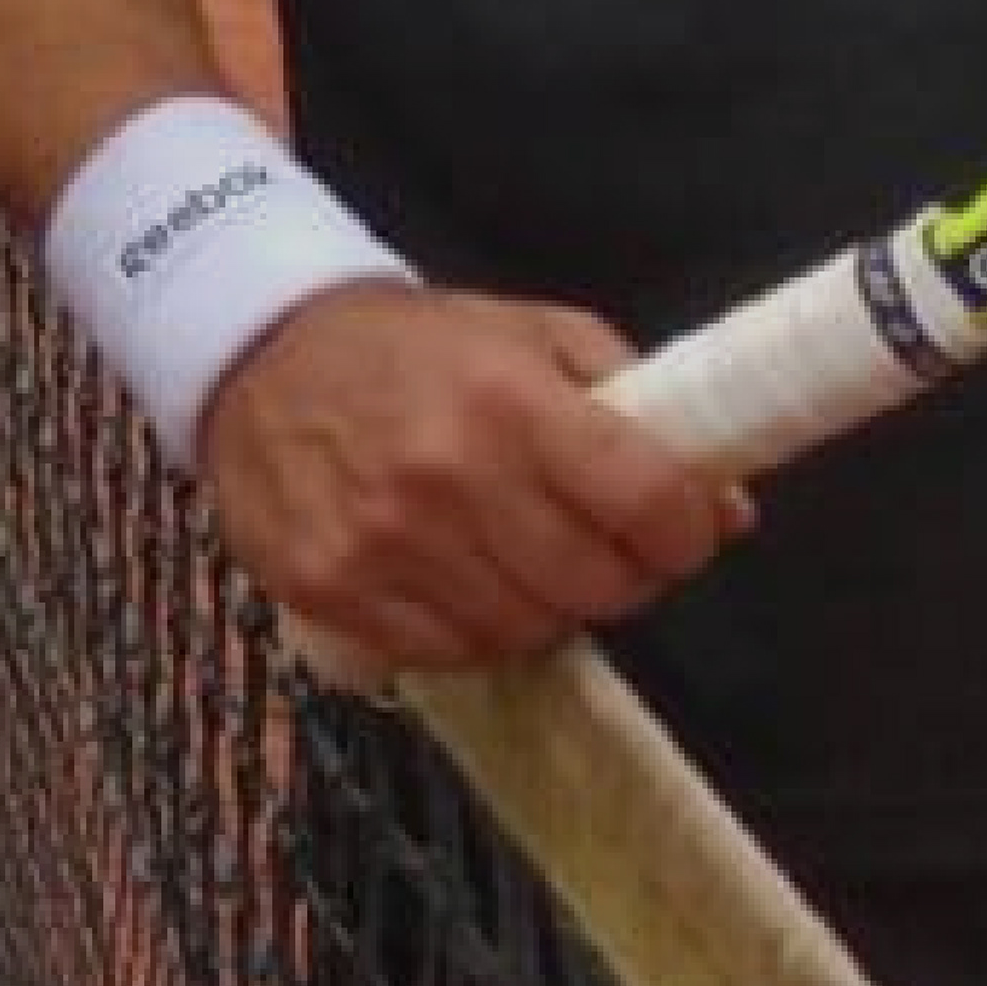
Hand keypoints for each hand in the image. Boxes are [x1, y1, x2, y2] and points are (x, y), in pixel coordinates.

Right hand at [200, 281, 746, 679]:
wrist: (257, 355)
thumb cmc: (413, 346)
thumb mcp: (532, 333)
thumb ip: (636, 403)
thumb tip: (729, 507)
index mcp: (508, 401)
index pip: (648, 504)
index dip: (687, 530)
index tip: (683, 527)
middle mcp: (447, 479)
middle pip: (596, 585)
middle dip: (623, 573)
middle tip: (604, 545)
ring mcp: (384, 546)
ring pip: (526, 630)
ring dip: (547, 604)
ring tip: (524, 557)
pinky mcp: (334, 594)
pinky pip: (451, 652)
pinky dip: (475, 628)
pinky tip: (462, 578)